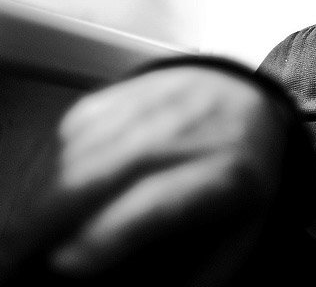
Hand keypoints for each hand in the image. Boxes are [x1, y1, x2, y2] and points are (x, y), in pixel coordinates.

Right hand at [0, 64, 292, 284]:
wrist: (252, 105)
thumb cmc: (243, 179)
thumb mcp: (241, 231)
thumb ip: (199, 268)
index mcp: (229, 174)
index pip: (158, 202)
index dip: (106, 234)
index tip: (66, 264)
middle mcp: (193, 130)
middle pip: (107, 168)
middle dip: (50, 216)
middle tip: (15, 257)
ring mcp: (159, 101)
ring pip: (84, 144)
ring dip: (40, 191)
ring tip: (19, 232)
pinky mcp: (132, 87)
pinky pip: (77, 121)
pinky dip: (49, 158)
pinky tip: (40, 188)